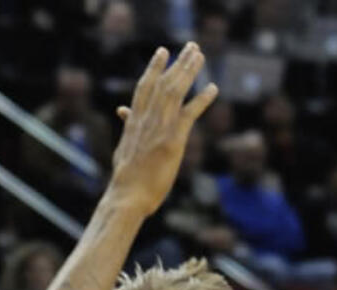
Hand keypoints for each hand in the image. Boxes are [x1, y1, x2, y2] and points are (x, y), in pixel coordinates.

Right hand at [111, 44, 218, 215]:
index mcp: (134, 121)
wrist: (127, 196)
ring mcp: (160, 128)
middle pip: (163, 82)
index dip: (154, 68)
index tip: (163, 52)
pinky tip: (213, 88)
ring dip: (189, 71)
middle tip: (191, 47)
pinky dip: (202, 99)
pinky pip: (190, 114)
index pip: (144, 87)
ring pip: (175, 91)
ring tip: (200, 56)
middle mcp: (146, 119)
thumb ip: (128, 126)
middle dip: (177, 63)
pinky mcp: (173, 141)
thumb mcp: (123, 147)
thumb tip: (122, 111)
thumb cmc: (126, 179)